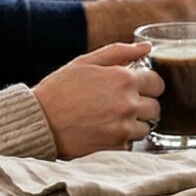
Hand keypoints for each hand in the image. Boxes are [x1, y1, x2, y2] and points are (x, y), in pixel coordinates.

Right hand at [32, 42, 162, 157]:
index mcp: (124, 79)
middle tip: (120, 104)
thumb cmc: (59, 89)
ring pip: (146, 127)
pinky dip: (121, 139)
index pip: (158, 83)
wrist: (37, 121)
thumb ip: (119, 52)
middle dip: (142, 105)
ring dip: (133, 124)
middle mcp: (128, 104)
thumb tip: (147, 47)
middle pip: (155, 107)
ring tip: (109, 119)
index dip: (147, 85)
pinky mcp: (115, 148)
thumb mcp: (85, 62)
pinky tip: (102, 132)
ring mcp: (123, 128)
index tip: (136, 88)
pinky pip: (130, 144)